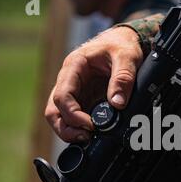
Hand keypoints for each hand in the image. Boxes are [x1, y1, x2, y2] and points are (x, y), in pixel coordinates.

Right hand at [45, 26, 142, 141]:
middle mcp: (69, 80)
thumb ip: (123, 79)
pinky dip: (80, 128)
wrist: (124, 42)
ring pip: (60, 116)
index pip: (62, 95)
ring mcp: (75, 92)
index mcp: (73, 66)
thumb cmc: (121, 46)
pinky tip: (93, 134)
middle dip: (66, 128)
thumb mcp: (127, 58)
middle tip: (86, 137)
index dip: (73, 114)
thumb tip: (117, 104)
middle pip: (54, 110)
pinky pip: (74, 118)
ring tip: (88, 139)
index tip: (91, 125)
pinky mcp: (83, 100)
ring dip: (70, 131)